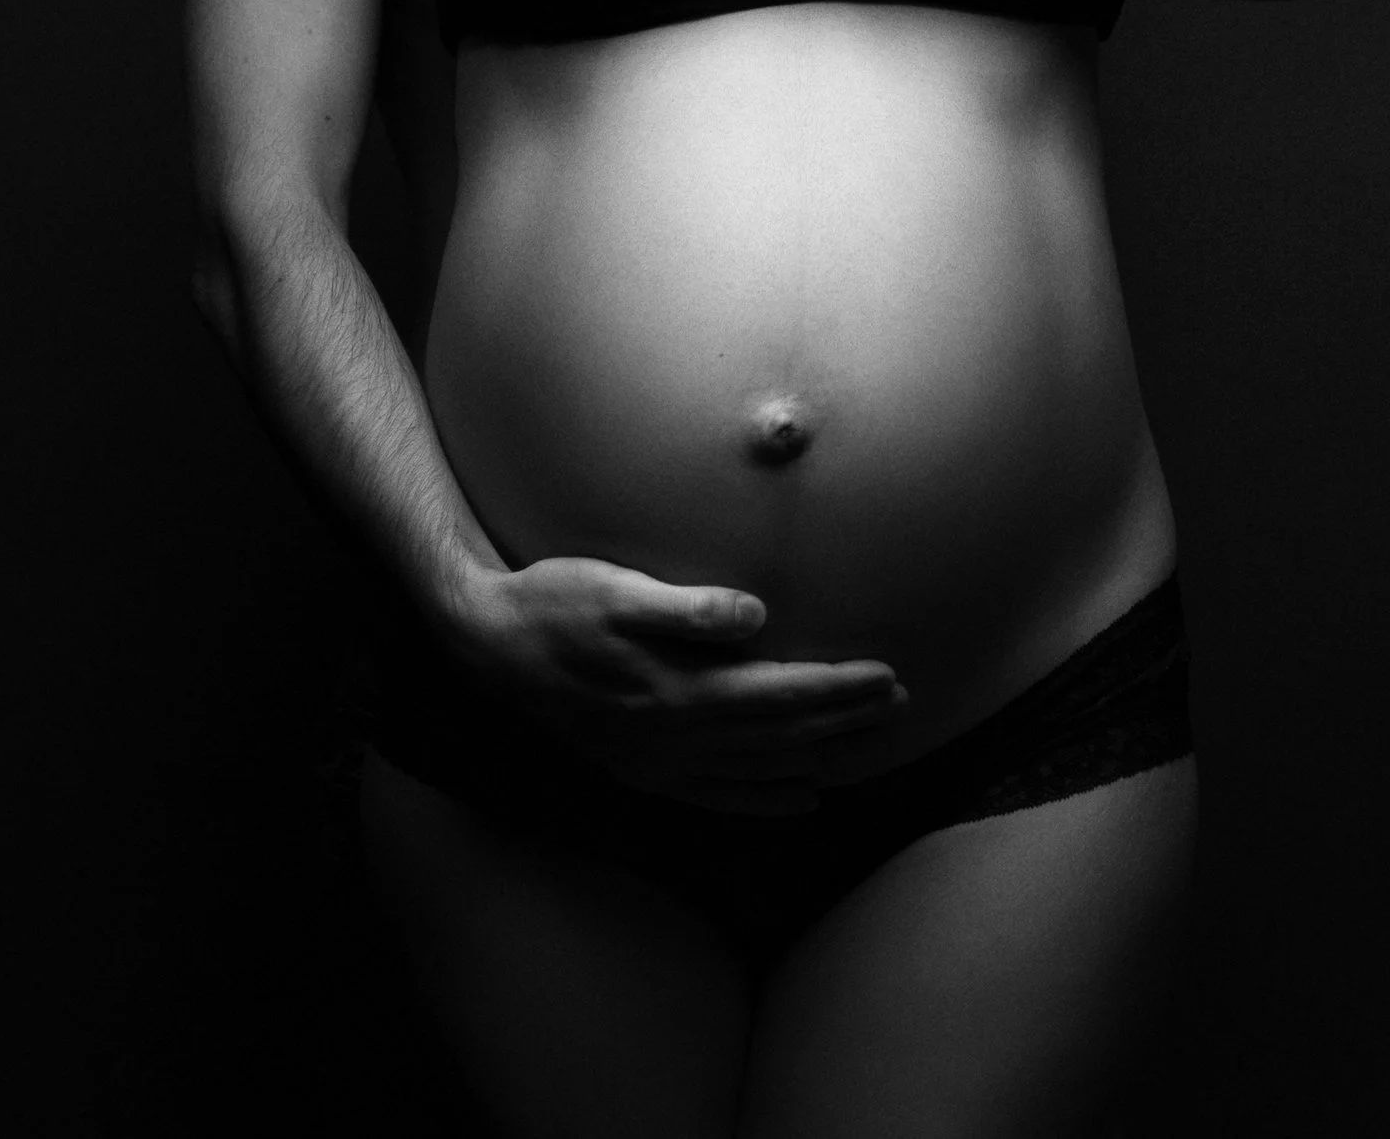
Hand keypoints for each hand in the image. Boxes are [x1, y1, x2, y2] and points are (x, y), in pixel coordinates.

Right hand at [443, 555, 905, 814]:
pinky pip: (719, 797)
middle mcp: (674, 740)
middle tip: (902, 706)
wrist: (487, 648)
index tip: (889, 677)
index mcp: (677, 693)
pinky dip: (766, 801)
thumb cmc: (554, 602)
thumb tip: (756, 615)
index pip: (779, 695)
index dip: (838, 690)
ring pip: (759, 770)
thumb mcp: (616, 588)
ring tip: (872, 747)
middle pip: (780, 736)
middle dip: (844, 722)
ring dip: (820, 758)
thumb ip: (687, 608)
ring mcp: (658, 764)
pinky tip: (801, 801)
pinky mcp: (642, 771)